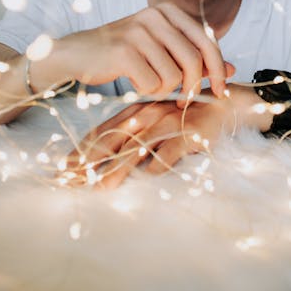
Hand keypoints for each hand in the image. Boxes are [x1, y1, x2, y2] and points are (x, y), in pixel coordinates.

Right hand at [51, 2, 233, 105]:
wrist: (78, 54)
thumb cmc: (125, 54)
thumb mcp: (162, 49)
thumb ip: (195, 57)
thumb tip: (232, 70)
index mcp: (168, 11)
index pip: (207, 41)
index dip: (218, 69)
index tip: (220, 90)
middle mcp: (155, 16)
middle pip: (194, 60)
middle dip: (193, 87)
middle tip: (183, 102)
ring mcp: (139, 32)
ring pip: (174, 76)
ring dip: (164, 90)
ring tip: (147, 84)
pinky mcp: (124, 51)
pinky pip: (152, 84)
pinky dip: (146, 91)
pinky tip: (133, 83)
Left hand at [66, 96, 236, 188]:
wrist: (226, 103)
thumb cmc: (186, 116)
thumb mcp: (157, 121)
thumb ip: (134, 136)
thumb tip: (104, 162)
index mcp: (136, 111)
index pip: (103, 131)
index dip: (82, 150)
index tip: (64, 169)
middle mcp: (148, 115)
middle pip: (113, 139)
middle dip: (90, 161)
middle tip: (71, 181)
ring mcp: (168, 123)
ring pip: (138, 147)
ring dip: (118, 168)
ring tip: (100, 187)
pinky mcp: (189, 133)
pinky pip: (170, 152)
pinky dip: (159, 165)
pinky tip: (149, 178)